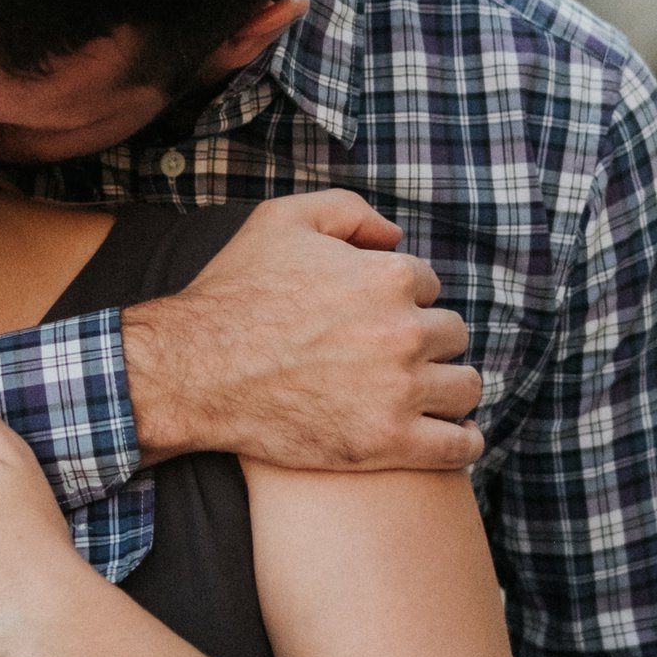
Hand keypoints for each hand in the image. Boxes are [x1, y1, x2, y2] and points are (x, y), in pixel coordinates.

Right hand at [121, 193, 482, 471]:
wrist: (192, 372)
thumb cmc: (233, 294)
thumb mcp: (282, 219)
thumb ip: (350, 211)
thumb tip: (395, 235)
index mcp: (387, 276)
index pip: (429, 285)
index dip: (403, 298)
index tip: (377, 316)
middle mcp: (403, 332)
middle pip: (452, 334)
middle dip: (428, 341)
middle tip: (393, 356)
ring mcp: (399, 392)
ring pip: (465, 387)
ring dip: (449, 387)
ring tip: (427, 394)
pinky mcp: (387, 444)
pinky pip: (459, 445)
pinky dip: (462, 441)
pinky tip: (451, 434)